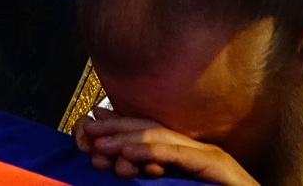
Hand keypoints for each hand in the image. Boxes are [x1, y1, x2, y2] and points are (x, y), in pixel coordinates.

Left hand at [75, 112, 256, 183]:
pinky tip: (128, 152)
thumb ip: (157, 177)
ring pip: (160, 138)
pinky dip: (150, 151)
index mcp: (186, 157)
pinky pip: (177, 154)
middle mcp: (196, 150)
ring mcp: (206, 155)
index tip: (91, 127)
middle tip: (87, 129)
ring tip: (100, 143)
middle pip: (151, 130)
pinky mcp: (215, 164)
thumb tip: (126, 172)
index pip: (148, 135)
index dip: (120, 129)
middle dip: (117, 128)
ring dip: (126, 138)